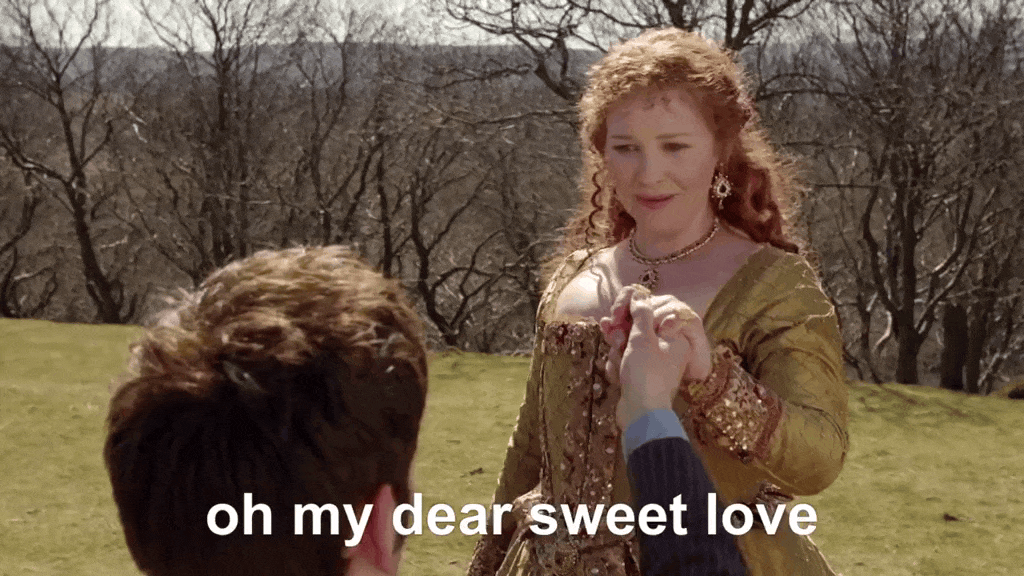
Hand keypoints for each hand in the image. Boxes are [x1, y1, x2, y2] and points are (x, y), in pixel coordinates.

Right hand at [599, 285, 712, 429]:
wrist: (642, 415)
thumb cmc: (646, 374)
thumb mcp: (643, 338)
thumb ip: (641, 314)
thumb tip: (640, 296)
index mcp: (675, 338)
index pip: (651, 313)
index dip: (631, 311)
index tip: (618, 313)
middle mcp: (666, 350)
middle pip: (637, 329)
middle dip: (621, 333)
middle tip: (615, 337)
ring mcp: (652, 365)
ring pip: (627, 346)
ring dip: (618, 349)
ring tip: (616, 355)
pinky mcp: (639, 377)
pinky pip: (624, 362)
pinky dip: (618, 365)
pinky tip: (617, 372)